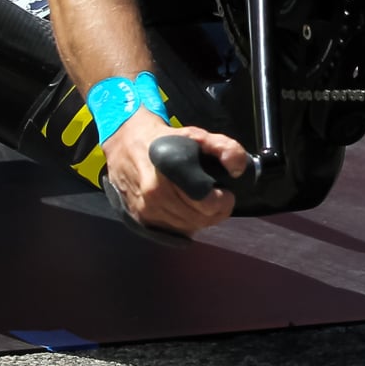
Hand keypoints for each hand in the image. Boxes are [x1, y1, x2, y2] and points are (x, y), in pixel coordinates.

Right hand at [102, 111, 251, 236]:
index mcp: (169, 173)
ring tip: (204, 202)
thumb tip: (238, 169)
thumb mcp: (197, 135)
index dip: (223, 201)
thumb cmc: (164, 139)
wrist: (126, 143)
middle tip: (219, 199)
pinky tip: (187, 209)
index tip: (225, 193)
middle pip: (199, 219)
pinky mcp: (140, 218)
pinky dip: (185, 223)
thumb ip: (224, 147)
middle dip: (216, 211)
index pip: (206, 204)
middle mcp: (154, 195)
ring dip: (201, 219)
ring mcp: (146, 209)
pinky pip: (173, 230)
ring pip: (187, 227)